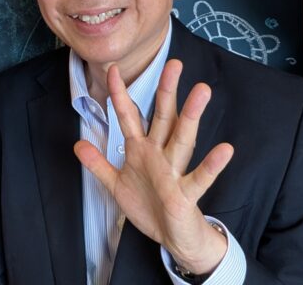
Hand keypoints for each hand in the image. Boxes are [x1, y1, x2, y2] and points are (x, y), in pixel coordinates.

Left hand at [74, 60, 233, 274]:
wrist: (173, 238)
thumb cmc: (149, 207)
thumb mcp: (116, 185)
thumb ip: (98, 164)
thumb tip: (77, 144)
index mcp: (141, 150)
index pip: (129, 116)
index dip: (119, 94)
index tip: (112, 69)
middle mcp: (160, 154)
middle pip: (163, 117)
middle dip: (166, 91)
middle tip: (174, 63)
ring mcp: (174, 172)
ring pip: (183, 139)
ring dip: (192, 115)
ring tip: (202, 90)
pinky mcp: (185, 194)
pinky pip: (200, 178)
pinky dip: (212, 165)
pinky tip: (225, 149)